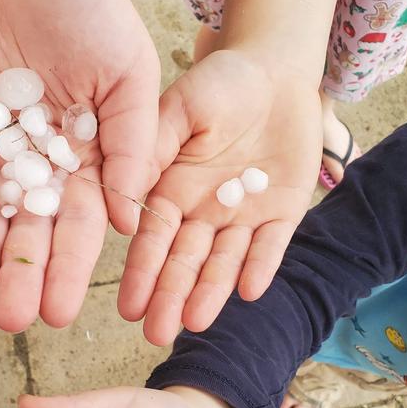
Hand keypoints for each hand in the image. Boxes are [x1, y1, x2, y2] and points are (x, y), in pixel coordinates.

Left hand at [0, 0, 159, 331]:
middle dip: (26, 276)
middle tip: (20, 323)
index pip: (81, 224)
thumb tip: (129, 220)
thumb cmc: (90, 7)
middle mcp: (43, 159)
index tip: (64, 312)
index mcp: (90, 156)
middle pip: (33, 229)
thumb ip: (133, 145)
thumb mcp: (130, 74)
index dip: (71, 268)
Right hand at [118, 50, 321, 345]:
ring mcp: (243, 215)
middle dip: (170, 296)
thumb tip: (124, 193)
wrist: (275, 73)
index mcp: (172, 189)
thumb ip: (154, 147)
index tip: (128, 307)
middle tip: (156, 334)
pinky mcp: (282, 213)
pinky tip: (248, 292)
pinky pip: (271, 245)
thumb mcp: (180, 108)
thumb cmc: (220, 84)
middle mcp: (204, 211)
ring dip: (210, 293)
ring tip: (195, 324)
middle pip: (185, 261)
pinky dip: (260, 266)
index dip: (142, 272)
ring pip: (224, 261)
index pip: (154, 239)